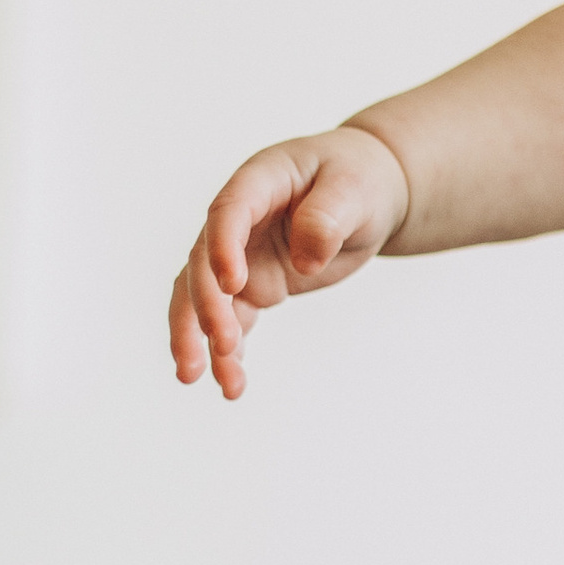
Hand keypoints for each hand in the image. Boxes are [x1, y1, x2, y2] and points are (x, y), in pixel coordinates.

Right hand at [169, 127, 410, 399]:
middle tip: (219, 347)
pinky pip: (231, 320)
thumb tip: (306, 260)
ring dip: (197, 337)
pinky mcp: (253, 286)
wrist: (366, 196)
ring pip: (204, 298)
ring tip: (197, 379)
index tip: (234, 285)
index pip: (229, 213)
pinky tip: (230, 384)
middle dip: (205, 306)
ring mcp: (241, 256)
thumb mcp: (355, 190)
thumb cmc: (358, 180)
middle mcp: (238, 221)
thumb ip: (327, 217)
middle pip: (203, 263)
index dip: (223, 247)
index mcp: (259, 181)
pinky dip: (227, 352)